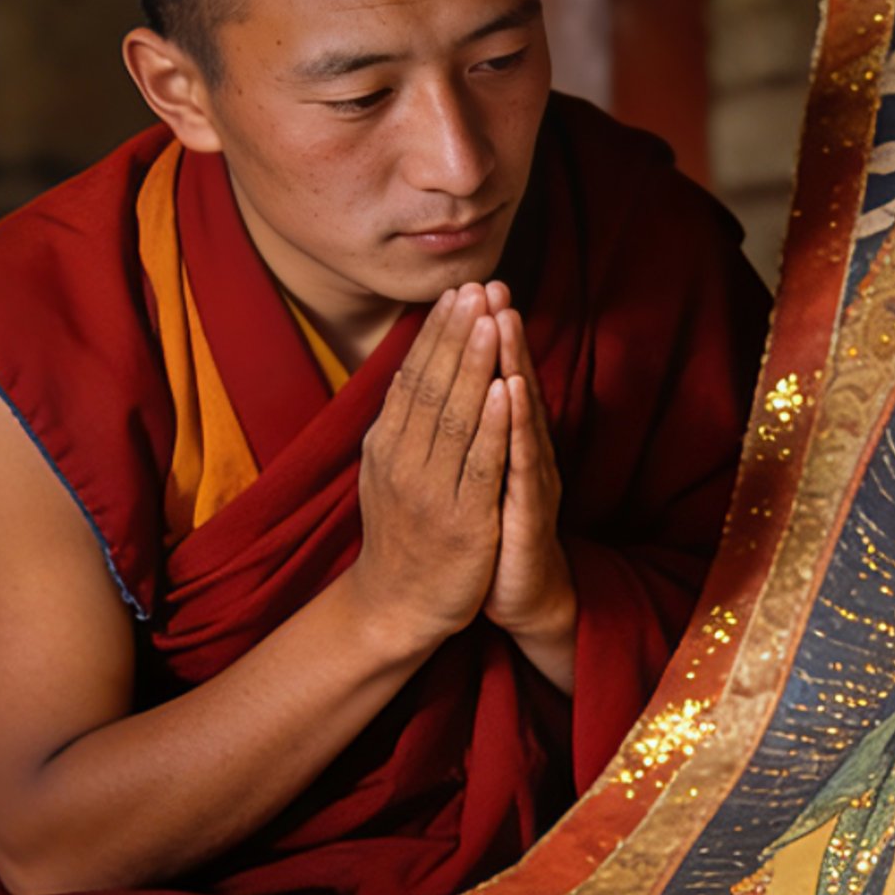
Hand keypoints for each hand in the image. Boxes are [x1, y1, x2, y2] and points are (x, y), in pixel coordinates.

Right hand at [348, 285, 509, 652]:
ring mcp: (431, 491)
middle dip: (455, 334)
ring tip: (490, 317)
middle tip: (476, 286)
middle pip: (431, 386)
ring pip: (455, 417)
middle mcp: (402, 462)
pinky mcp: (464, 520)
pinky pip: (481, 465)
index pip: (411, 376)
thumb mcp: (393, 469)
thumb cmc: (405, 533)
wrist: (398, 607)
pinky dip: (495, 425)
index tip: (456, 290)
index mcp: (386, 445)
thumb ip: (405, 422)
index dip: (435, 333)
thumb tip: (417, 364)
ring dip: (474, 364)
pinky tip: (508, 389)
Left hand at [483, 290, 575, 677]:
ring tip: (505, 318)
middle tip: (493, 284)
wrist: (520, 596)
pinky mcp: (528, 511)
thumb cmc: (496, 533)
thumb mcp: (479, 474)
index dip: (487, 335)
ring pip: (522, 413)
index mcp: (507, 442)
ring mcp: (531, 479)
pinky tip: (511, 390)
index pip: (496, 378)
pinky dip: (517, 423)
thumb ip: (476, 430)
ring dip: (514, 362)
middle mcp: (525, 452)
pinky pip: (522, 461)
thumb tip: (455, 386)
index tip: (474, 286)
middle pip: (513, 383)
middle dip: (502, 333)